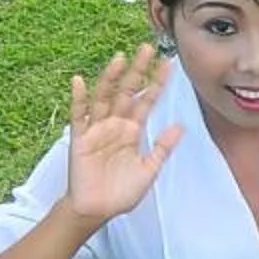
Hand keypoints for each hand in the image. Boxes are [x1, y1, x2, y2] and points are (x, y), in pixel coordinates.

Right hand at [63, 45, 183, 224]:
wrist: (98, 210)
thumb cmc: (121, 192)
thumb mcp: (149, 170)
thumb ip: (162, 148)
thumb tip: (180, 126)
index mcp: (133, 131)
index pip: (147, 101)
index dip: (157, 83)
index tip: (170, 65)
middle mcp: (116, 125)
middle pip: (127, 91)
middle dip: (137, 70)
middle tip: (147, 48)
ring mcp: (97, 129)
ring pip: (105, 97)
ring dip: (111, 78)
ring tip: (120, 58)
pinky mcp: (80, 138)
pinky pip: (79, 115)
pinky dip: (79, 98)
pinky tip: (79, 81)